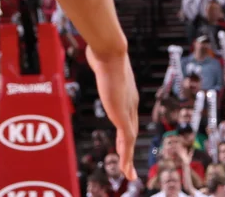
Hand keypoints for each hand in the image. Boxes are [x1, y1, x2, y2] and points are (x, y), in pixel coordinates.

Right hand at [87, 46, 137, 180]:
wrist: (110, 51)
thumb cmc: (104, 50)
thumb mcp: (101, 60)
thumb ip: (99, 61)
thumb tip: (92, 50)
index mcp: (126, 93)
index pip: (128, 117)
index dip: (125, 131)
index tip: (123, 142)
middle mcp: (130, 103)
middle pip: (131, 130)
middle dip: (128, 148)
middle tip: (128, 164)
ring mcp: (127, 110)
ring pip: (130, 140)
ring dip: (129, 158)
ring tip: (129, 174)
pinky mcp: (123, 116)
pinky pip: (127, 141)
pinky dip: (127, 156)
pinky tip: (126, 167)